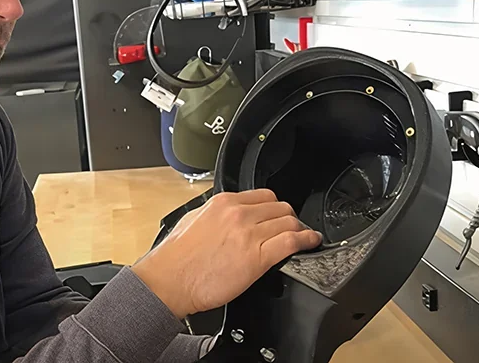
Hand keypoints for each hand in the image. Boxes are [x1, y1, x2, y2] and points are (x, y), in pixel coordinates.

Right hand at [131, 189, 321, 318]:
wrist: (168, 281)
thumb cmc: (175, 258)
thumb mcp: (193, 220)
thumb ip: (215, 214)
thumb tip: (228, 216)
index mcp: (223, 203)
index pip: (263, 195)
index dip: (274, 207)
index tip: (276, 214)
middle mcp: (238, 214)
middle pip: (280, 207)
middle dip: (288, 217)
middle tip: (290, 227)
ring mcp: (249, 235)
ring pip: (289, 221)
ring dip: (299, 229)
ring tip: (303, 236)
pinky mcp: (257, 258)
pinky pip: (291, 242)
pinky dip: (306, 241)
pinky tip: (310, 243)